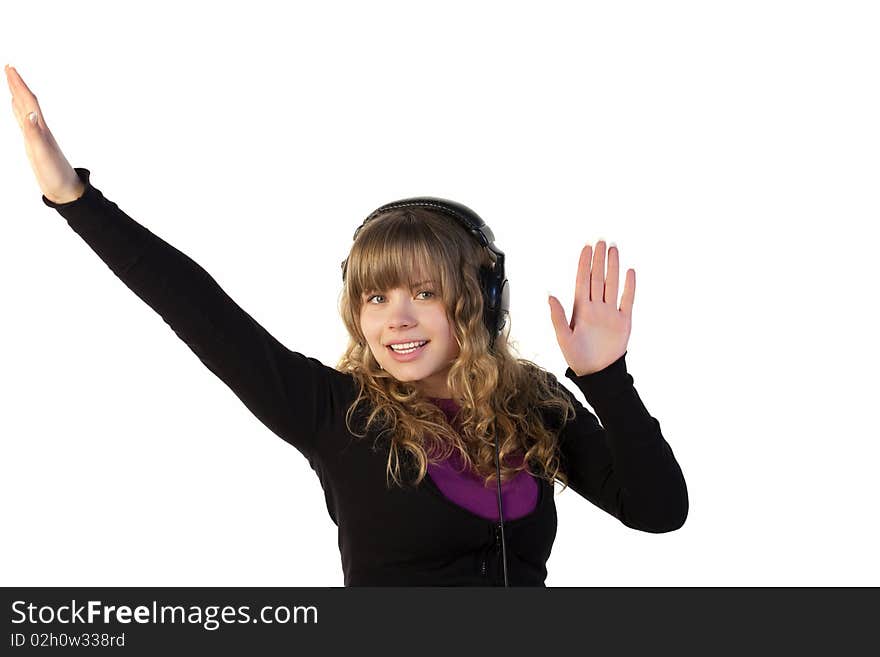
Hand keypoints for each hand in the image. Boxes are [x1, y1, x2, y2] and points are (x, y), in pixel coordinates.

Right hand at [5, 64, 83, 202]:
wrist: (65, 189)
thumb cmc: (54, 173)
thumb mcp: (42, 153)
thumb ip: (34, 133)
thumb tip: (31, 112)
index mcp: (40, 128)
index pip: (28, 101)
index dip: (18, 84)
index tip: (9, 68)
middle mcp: (39, 129)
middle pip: (27, 102)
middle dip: (17, 84)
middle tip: (8, 68)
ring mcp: (37, 136)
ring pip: (25, 110)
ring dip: (18, 96)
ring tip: (12, 83)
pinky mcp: (35, 145)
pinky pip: (25, 124)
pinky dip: (20, 114)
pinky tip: (21, 111)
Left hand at [548, 240, 634, 375]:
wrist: (597, 373)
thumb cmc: (577, 357)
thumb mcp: (563, 338)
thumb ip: (558, 317)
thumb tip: (550, 296)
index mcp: (581, 309)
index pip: (583, 281)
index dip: (584, 264)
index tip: (586, 248)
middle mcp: (596, 306)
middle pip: (598, 278)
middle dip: (599, 260)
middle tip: (601, 241)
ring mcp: (610, 312)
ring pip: (612, 284)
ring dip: (613, 267)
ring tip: (614, 249)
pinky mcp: (623, 321)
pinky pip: (627, 300)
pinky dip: (629, 286)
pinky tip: (630, 272)